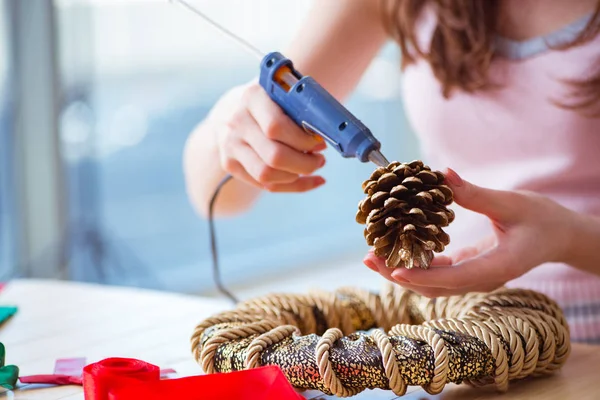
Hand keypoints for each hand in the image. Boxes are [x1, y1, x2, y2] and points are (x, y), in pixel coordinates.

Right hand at [208, 80, 326, 191]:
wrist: (231, 110)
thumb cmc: (268, 101)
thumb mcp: (281, 92)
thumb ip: (301, 106)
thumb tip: (328, 130)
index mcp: (252, 97)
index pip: (276, 127)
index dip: (302, 140)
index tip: (320, 142)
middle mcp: (237, 122)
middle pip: (274, 156)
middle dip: (304, 163)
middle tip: (320, 159)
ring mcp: (231, 146)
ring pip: (267, 175)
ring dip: (297, 176)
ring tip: (312, 166)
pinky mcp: (230, 164)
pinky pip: (265, 185)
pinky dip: (292, 186)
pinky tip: (308, 181)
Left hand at [363, 168, 576, 297]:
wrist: (558, 236)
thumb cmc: (541, 219)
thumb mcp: (512, 203)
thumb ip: (476, 194)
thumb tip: (443, 175)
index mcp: (498, 267)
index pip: (456, 278)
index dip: (423, 276)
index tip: (395, 272)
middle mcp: (483, 279)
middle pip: (435, 286)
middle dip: (399, 275)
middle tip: (369, 258)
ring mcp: (474, 277)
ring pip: (432, 284)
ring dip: (401, 272)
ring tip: (372, 256)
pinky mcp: (468, 270)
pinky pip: (437, 273)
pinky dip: (414, 264)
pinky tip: (394, 250)